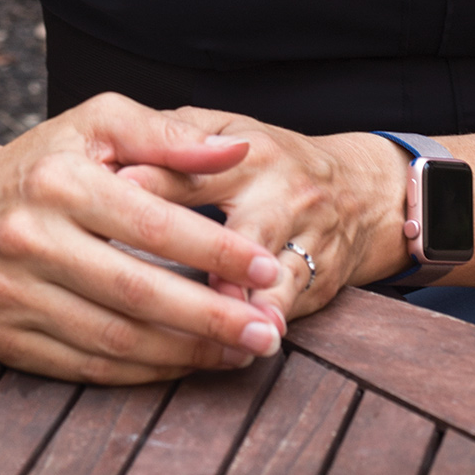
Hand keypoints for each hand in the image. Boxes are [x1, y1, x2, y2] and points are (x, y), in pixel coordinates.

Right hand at [0, 92, 291, 384]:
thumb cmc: (43, 161)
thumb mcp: (97, 124)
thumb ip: (167, 135)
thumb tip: (235, 149)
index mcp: (58, 181)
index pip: (151, 224)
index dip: (214, 250)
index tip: (265, 268)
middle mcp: (29, 240)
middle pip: (136, 292)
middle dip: (210, 316)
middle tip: (267, 332)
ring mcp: (13, 295)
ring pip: (115, 338)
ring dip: (185, 353)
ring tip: (240, 351)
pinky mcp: (7, 339)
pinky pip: (87, 366)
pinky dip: (143, 371)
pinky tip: (185, 362)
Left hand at [116, 110, 407, 335]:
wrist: (361, 192)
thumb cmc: (273, 160)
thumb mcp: (230, 127)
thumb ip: (177, 137)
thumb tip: (118, 156)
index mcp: (249, 153)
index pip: (194, 168)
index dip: (153, 182)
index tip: (113, 196)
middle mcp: (282, 195)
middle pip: (240, 230)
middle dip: (205, 253)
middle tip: (155, 276)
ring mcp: (308, 241)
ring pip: (275, 276)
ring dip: (244, 303)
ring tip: (218, 324)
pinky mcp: (322, 281)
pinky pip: (292, 307)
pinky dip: (265, 325)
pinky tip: (244, 347)